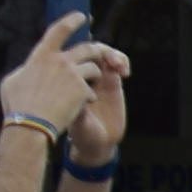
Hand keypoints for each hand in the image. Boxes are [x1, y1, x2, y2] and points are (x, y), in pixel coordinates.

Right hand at [0, 14, 98, 139]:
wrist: (30, 125)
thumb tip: (29, 67)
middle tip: (96, 57)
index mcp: (42, 55)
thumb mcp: (12, 81)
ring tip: (85, 88)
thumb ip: (25, 70)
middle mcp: (60, 61)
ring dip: (92, 77)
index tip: (82, 16)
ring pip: (94, 68)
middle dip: (95, 52)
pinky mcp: (82, 89)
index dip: (73, 20)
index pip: (60, 29)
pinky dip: (88, 97)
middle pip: (88, 48)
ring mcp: (73, 74)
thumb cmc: (18, 106)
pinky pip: (92, 90)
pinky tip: (80, 106)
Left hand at [69, 40, 130, 157]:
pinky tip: (125, 72)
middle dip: (99, 50)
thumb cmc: (81, 133)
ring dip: (112, 54)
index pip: (71, 56)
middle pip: (88, 50)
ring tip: (119, 66)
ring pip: (103, 53)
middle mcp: (81, 76)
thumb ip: (76, 108)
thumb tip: (76, 95)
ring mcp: (97, 77)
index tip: (87, 51)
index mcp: (66, 80)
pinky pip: (118, 64)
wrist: (97, 143)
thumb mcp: (76, 122)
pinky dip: (122, 61)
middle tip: (110, 61)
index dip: (80, 48)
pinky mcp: (113, 82)